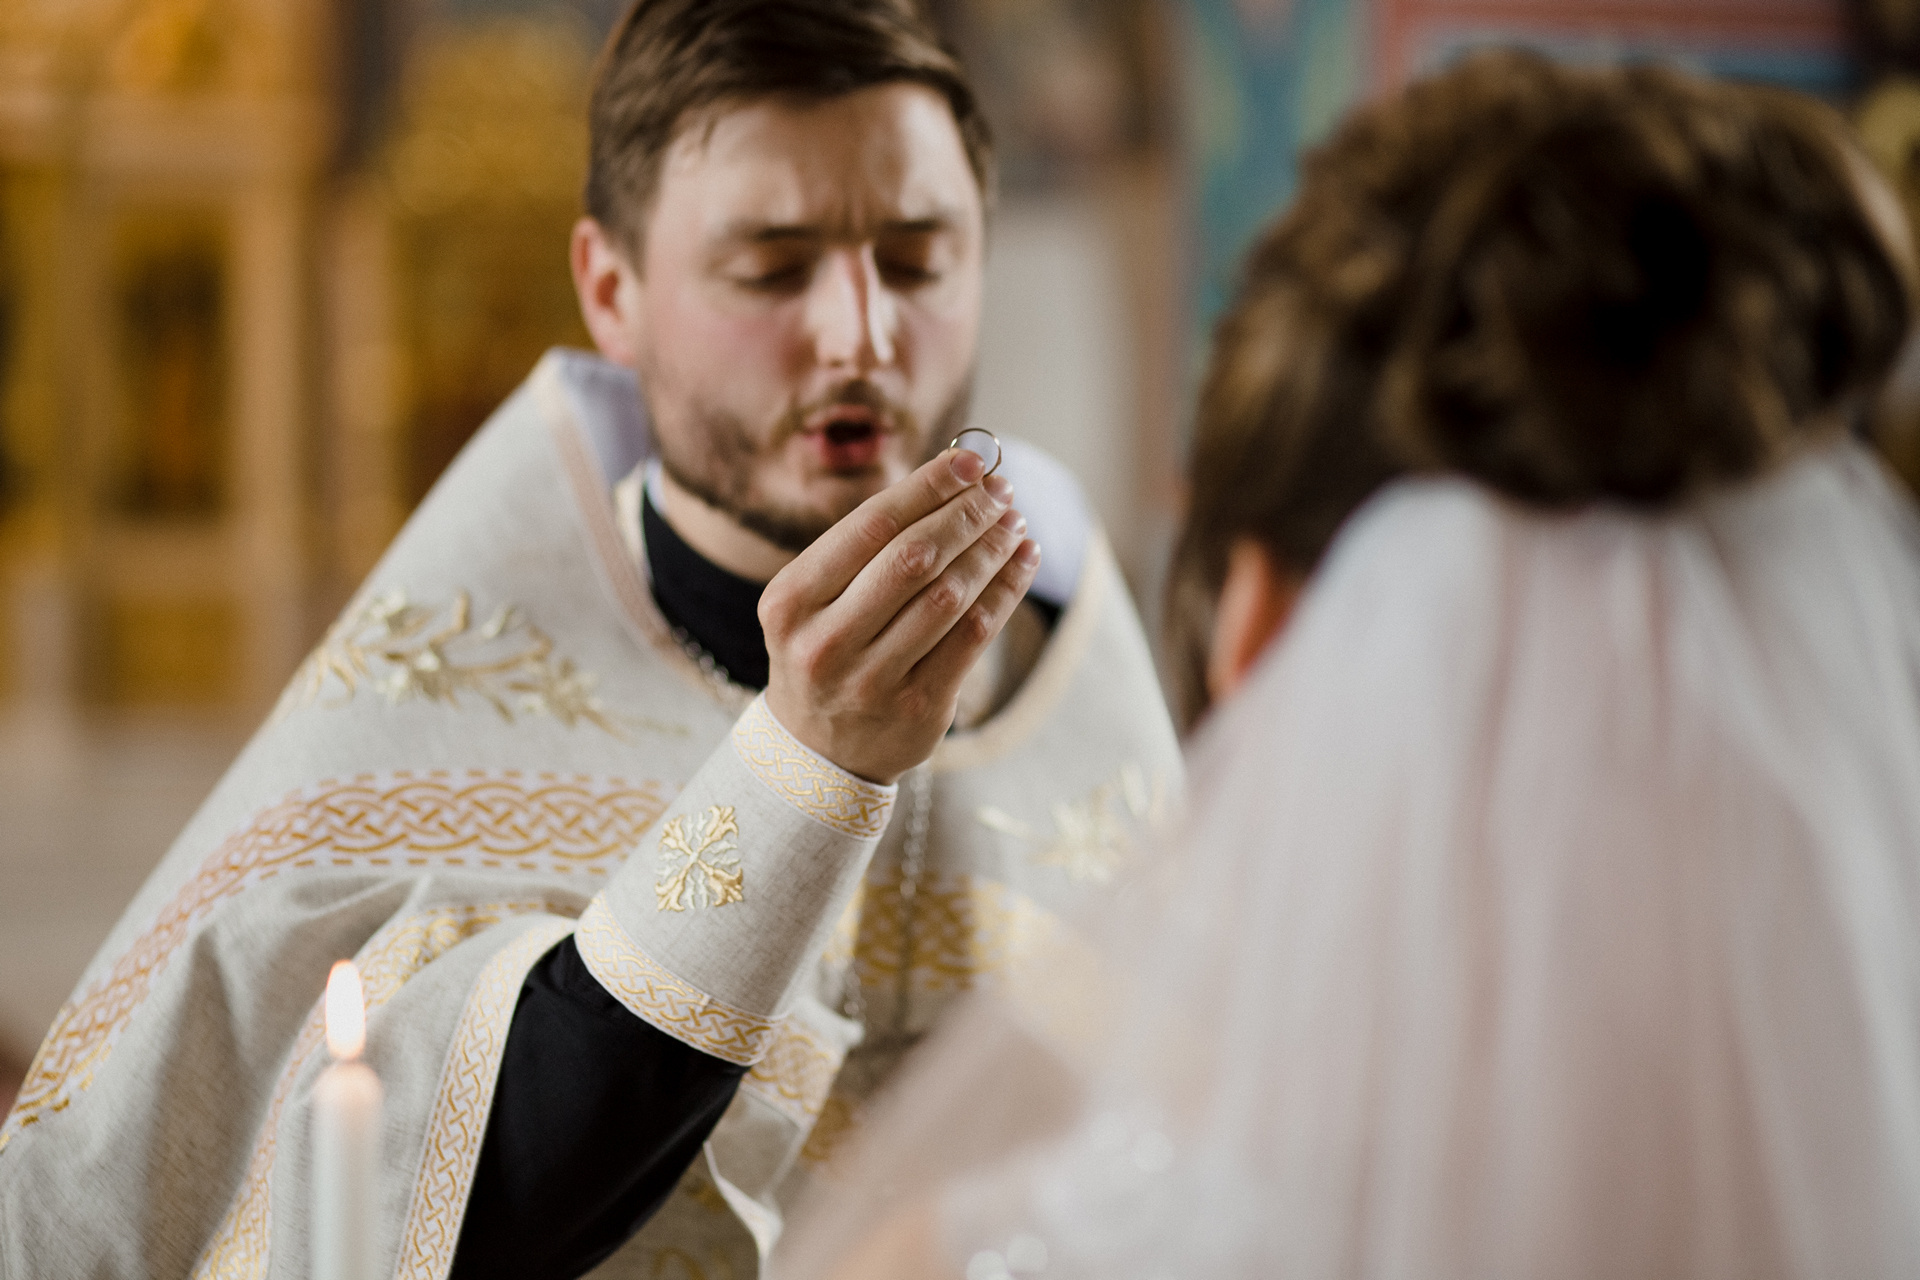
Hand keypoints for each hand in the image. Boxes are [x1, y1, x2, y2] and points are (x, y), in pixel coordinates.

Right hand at [759, 447, 1041, 783]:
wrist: (817, 752)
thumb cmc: (825, 651)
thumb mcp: (815, 600)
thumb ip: (868, 547)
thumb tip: (955, 476)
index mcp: (791, 601)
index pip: (870, 526)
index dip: (927, 488)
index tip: (970, 461)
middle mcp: (824, 642)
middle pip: (913, 558)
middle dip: (966, 515)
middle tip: (1000, 491)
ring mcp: (871, 680)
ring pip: (949, 596)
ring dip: (991, 550)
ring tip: (1013, 522)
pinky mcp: (919, 707)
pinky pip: (974, 636)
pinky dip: (1005, 590)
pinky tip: (1022, 562)